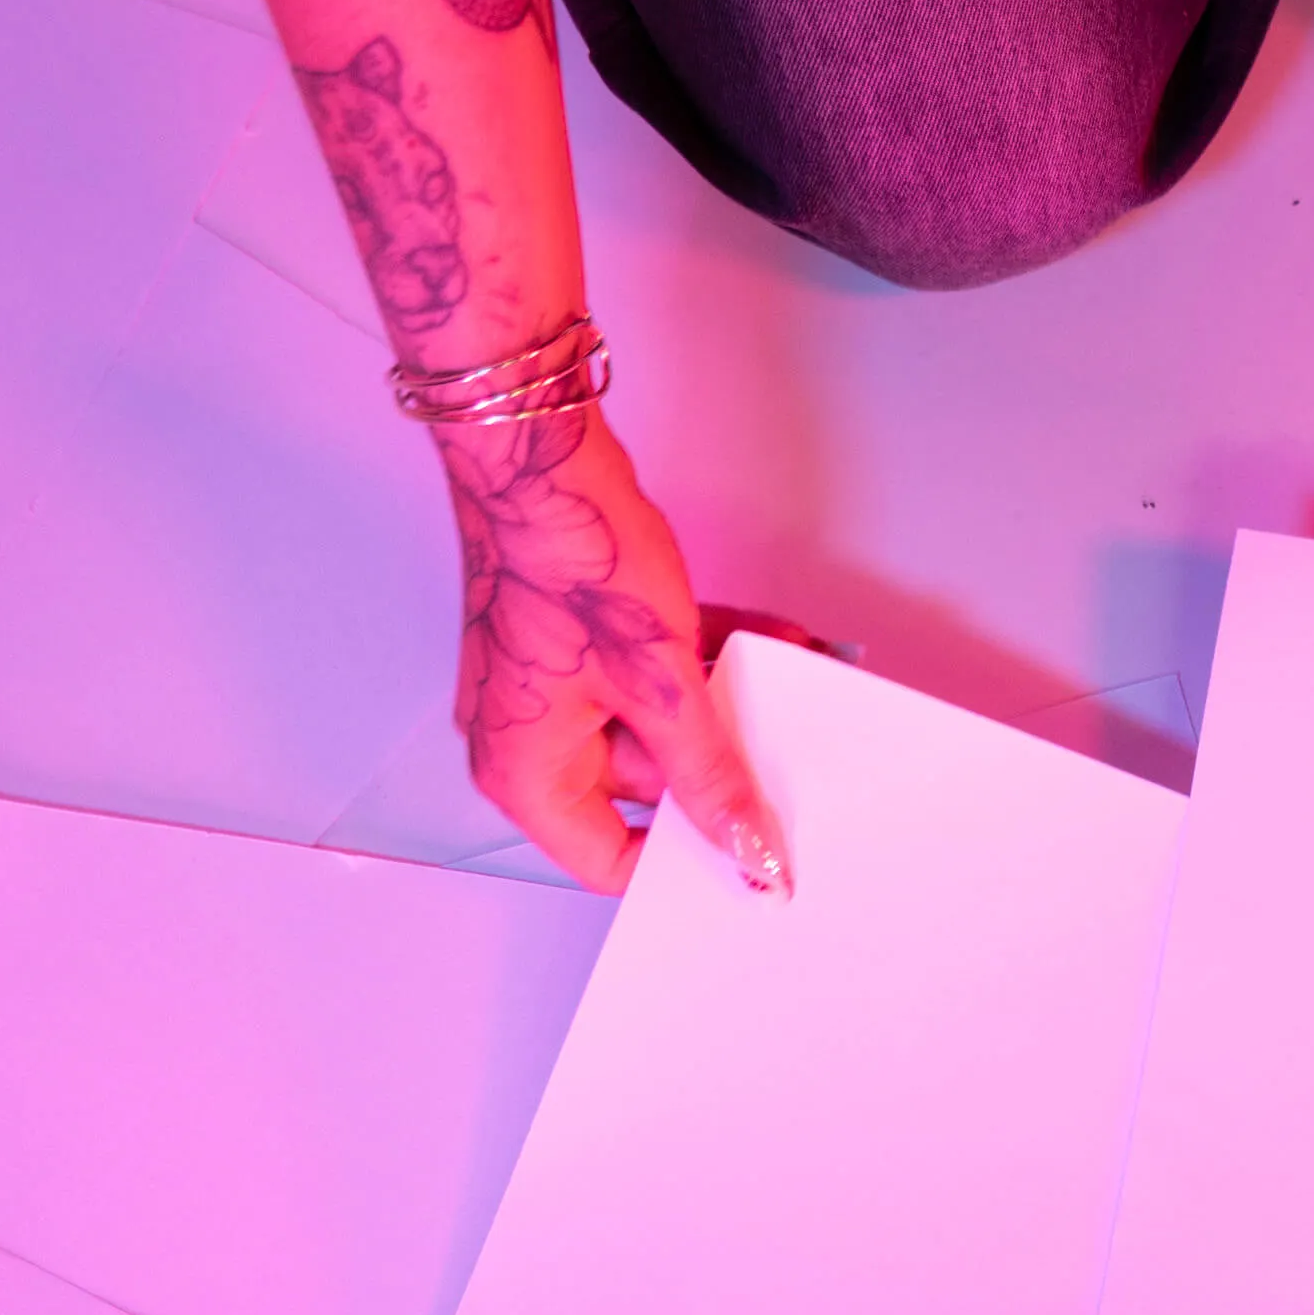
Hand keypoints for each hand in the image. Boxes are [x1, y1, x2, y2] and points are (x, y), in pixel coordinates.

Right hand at [438, 411, 791, 895]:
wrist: (539, 455)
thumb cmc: (566, 562)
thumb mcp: (662, 688)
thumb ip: (710, 777)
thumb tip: (746, 846)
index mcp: (524, 771)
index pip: (606, 858)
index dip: (680, 859)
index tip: (745, 852)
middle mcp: (527, 736)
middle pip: (641, 787)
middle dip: (718, 762)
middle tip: (781, 759)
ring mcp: (553, 685)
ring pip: (656, 719)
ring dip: (724, 700)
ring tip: (789, 682)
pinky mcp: (580, 639)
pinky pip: (652, 669)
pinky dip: (708, 658)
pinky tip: (773, 639)